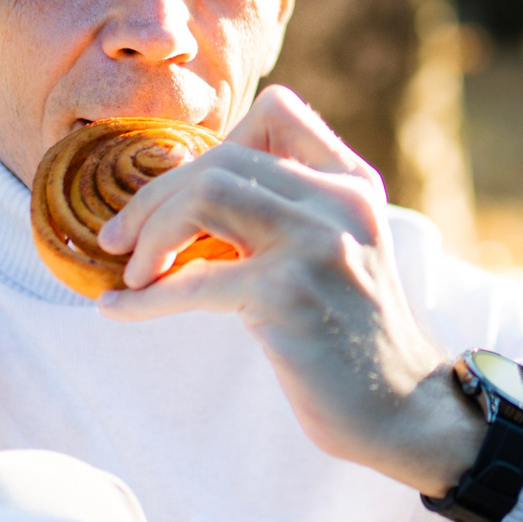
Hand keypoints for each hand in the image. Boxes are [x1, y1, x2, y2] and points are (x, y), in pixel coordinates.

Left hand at [91, 87, 484, 493]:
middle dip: (156, 198)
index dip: (216, 142)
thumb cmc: (356, 338)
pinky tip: (118, 309)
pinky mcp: (289, 294)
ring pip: (206, 195)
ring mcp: (317, 244)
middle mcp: (340, 202)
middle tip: (120, 239)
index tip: (183, 191)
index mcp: (352, 184)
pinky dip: (143, 297)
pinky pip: (191, 281)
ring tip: (132, 272)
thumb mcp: (342, 252)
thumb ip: (291, 214)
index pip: (278, 112)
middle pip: (222, 160)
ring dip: (150, 233)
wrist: (404, 409)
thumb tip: (186, 197)